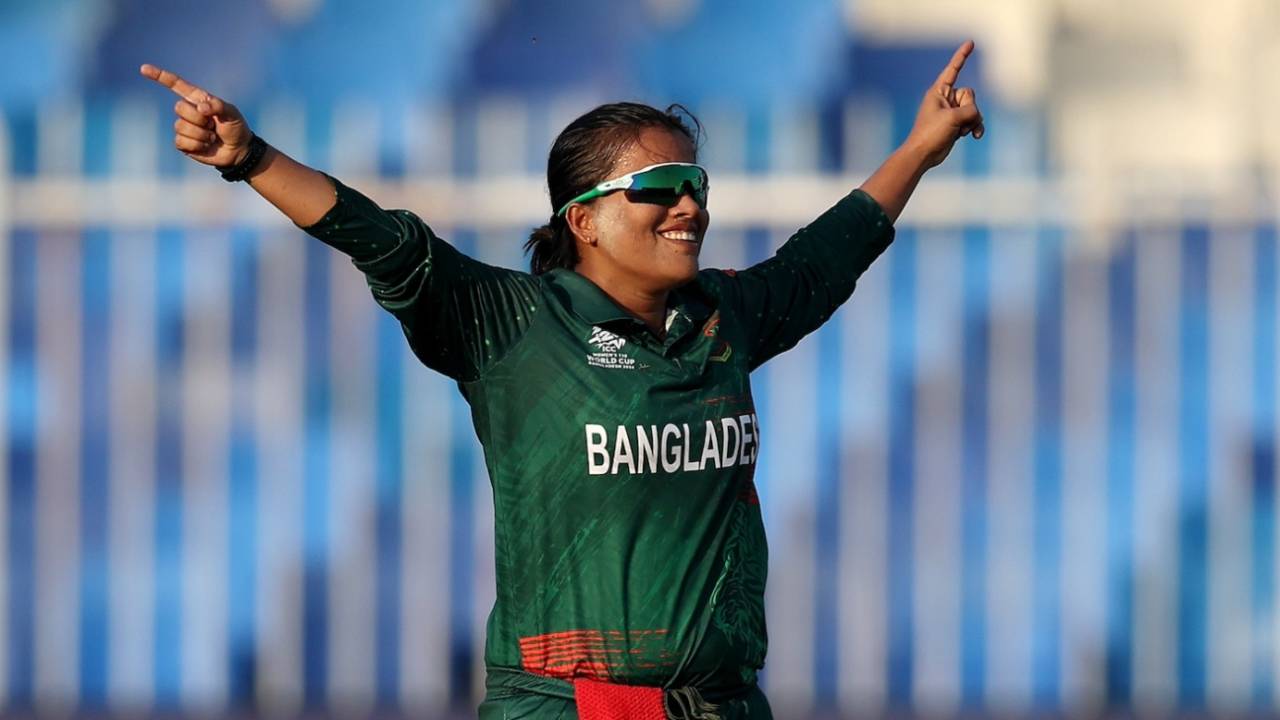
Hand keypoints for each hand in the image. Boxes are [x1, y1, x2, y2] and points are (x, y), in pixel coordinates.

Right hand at [139, 64, 252, 167]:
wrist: (238, 150)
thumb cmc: (235, 128)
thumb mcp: (232, 113)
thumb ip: (218, 106)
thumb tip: (200, 107)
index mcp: (197, 99)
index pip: (176, 85)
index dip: (160, 76)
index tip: (144, 69)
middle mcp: (188, 111)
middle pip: (179, 108)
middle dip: (200, 118)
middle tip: (213, 124)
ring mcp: (184, 127)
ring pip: (181, 127)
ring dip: (201, 134)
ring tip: (212, 136)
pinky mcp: (183, 143)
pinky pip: (181, 141)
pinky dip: (197, 145)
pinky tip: (206, 145)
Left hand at [902, 40, 984, 169]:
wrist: (923, 154)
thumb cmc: (931, 133)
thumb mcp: (952, 117)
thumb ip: (970, 110)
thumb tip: (977, 116)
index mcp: (938, 91)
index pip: (953, 69)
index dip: (962, 56)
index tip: (970, 43)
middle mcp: (945, 99)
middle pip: (969, 94)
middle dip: (968, 109)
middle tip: (955, 121)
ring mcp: (951, 111)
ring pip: (973, 109)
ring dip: (972, 121)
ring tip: (960, 131)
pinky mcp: (956, 123)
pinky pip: (973, 120)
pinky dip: (975, 127)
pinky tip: (975, 136)